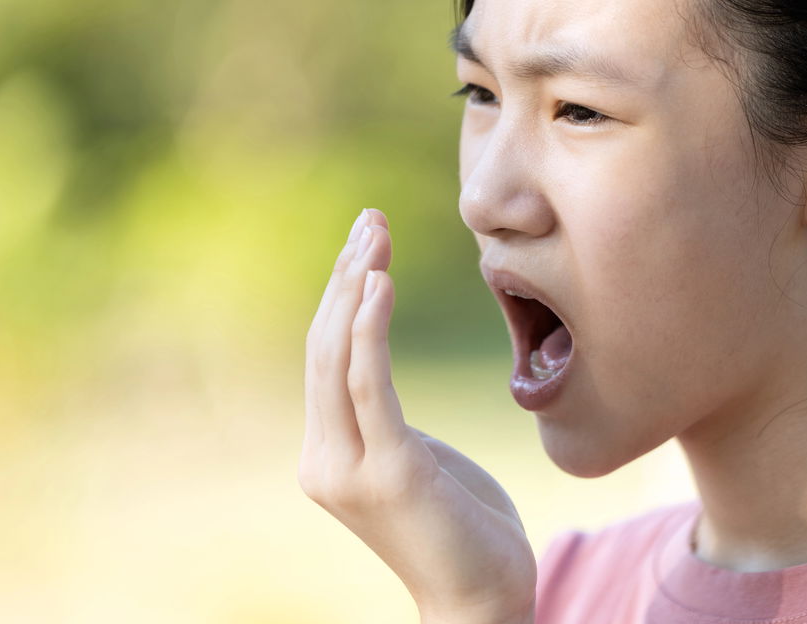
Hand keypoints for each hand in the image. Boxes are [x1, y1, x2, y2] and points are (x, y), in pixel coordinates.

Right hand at [298, 209, 536, 623]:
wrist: (483, 598)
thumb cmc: (462, 526)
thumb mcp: (415, 458)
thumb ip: (386, 419)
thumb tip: (374, 373)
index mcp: (327, 452)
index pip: (325, 358)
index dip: (341, 294)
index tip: (366, 241)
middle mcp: (324, 458)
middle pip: (323, 346)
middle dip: (346, 276)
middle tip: (370, 220)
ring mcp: (349, 468)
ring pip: (337, 357)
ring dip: (355, 287)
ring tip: (375, 235)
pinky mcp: (387, 472)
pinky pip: (369, 385)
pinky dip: (371, 329)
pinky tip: (380, 283)